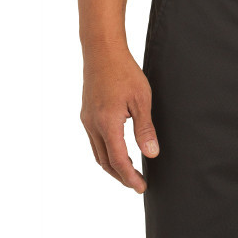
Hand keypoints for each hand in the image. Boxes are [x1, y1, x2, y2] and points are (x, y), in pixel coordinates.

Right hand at [79, 49, 159, 192]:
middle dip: (121, 176)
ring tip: (129, 171)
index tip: (141, 187)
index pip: (118, 161)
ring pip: (98, 153)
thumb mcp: (141, 99)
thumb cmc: (124, 71)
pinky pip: (94, 141)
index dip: (130, 177)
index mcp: (107, 123)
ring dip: (112, 166)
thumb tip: (151, 154)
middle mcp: (93, 125)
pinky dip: (106, 151)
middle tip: (136, 183)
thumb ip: (145, 129)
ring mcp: (87, 119)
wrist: (102, 50)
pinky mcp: (86, 113)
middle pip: (105, 162)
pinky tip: (117, 148)